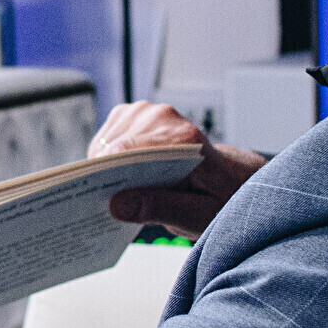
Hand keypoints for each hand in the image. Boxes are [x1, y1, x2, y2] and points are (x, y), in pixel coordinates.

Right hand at [90, 100, 265, 237]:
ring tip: (131, 193)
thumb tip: (117, 205)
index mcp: (182, 139)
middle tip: (120, 208)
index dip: (105, 177)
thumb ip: (161, 209)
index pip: (125, 152)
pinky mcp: (135, 115)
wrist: (228, 179)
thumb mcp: (199, 216)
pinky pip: (106, 140)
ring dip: (109, 170)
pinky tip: (127, 178)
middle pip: (111, 148)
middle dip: (109, 179)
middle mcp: (162, 116)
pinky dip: (109, 161)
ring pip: (104, 144)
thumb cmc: (218, 198)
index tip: (98, 203)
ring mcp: (148, 111)